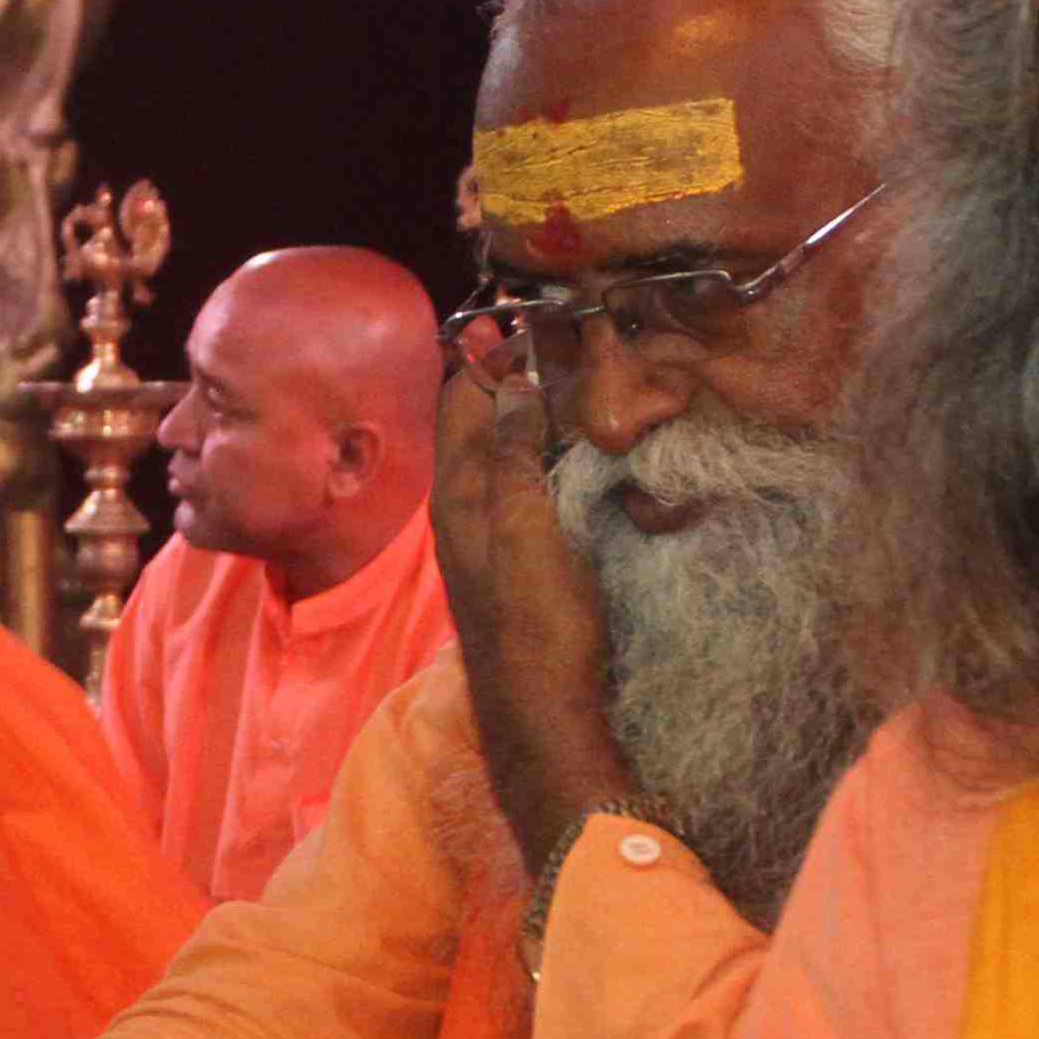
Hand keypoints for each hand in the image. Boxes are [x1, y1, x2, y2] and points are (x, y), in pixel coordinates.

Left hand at [427, 356, 636, 884]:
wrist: (549, 728)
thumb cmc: (539, 635)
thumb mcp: (527, 536)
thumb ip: (512, 459)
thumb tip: (509, 385)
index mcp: (459, 502)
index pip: (460, 404)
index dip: (483, 354)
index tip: (513, 311)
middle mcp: (468, 517)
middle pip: (479, 426)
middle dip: (507, 377)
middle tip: (552, 334)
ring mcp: (494, 544)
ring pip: (504, 457)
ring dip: (530, 415)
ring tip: (570, 376)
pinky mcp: (524, 566)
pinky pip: (528, 488)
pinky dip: (547, 456)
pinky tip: (580, 451)